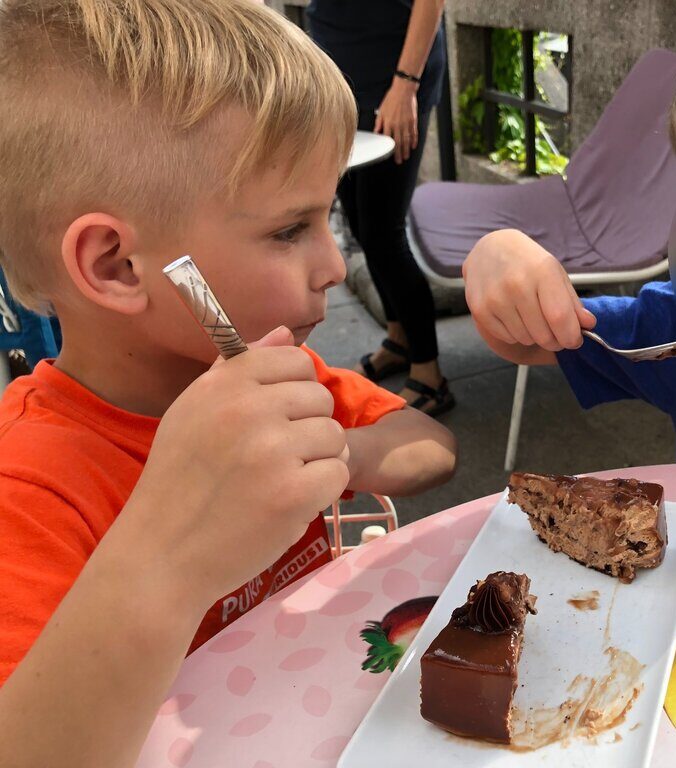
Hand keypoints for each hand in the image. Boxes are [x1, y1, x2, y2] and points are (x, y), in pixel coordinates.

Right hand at [120, 326, 349, 609]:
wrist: (160, 555)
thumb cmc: (176, 482)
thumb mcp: (191, 412)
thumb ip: (238, 369)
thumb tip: (285, 332)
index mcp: (224, 385)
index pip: (294, 360)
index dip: (295, 388)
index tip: (278, 416)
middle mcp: (248, 410)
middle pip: (320, 397)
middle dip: (307, 426)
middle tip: (276, 456)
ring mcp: (273, 452)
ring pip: (334, 435)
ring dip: (318, 458)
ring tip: (283, 478)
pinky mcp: (294, 494)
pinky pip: (338, 471)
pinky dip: (322, 489)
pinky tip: (292, 500)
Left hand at [375, 77, 418, 163]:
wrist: (404, 89)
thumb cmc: (391, 98)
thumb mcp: (381, 110)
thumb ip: (379, 123)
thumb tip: (376, 133)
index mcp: (388, 123)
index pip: (387, 139)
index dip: (388, 149)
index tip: (389, 155)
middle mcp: (397, 125)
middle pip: (398, 143)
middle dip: (398, 153)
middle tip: (399, 161)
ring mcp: (406, 123)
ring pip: (406, 140)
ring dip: (406, 150)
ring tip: (406, 157)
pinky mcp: (413, 121)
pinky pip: (414, 133)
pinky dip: (414, 141)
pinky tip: (413, 146)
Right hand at [463, 229, 596, 352]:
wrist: (488, 250)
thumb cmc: (527, 262)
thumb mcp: (554, 273)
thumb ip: (572, 302)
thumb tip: (588, 325)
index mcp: (542, 271)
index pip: (559, 317)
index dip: (571, 336)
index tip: (574, 340)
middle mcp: (516, 285)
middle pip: (543, 334)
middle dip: (555, 340)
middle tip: (555, 333)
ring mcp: (495, 298)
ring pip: (525, 338)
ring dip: (534, 335)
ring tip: (531, 318)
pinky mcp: (480, 310)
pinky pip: (507, 337)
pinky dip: (515, 333)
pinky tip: (514, 316)